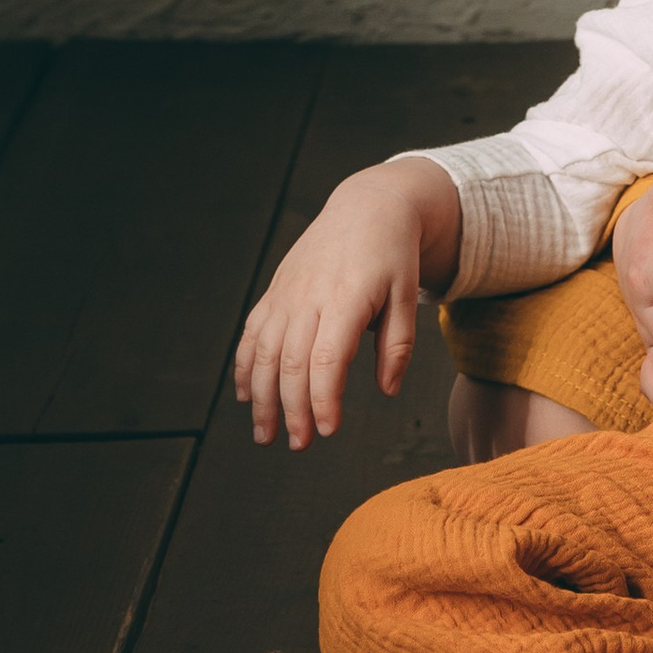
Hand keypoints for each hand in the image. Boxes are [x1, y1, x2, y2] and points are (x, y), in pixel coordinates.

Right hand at [234, 159, 458, 449]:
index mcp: (348, 298)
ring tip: (264, 433)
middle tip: (298, 444)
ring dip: (261, 397)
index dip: (323, 399)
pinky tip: (245, 395)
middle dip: (291, 409)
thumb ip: (398, 345)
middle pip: (291, 362)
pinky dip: (245, 366)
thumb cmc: (393, 256)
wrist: (367, 207)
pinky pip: (252, 333)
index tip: (328, 430)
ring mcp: (287, 294)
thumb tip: (387, 391)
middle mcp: (310, 297)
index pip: (327, 359)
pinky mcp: (275, 293)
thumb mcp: (407, 295)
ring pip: (264, 352)